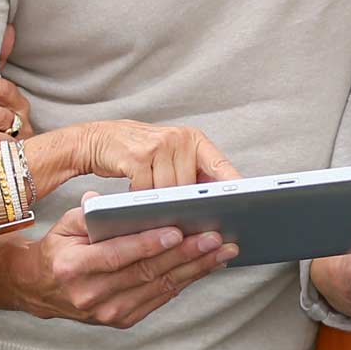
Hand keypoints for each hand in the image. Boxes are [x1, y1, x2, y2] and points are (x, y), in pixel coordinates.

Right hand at [26, 193, 238, 327]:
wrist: (40, 288)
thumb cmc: (59, 250)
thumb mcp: (66, 225)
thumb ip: (90, 213)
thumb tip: (111, 202)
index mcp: (74, 267)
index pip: (118, 255)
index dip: (149, 244)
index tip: (178, 231)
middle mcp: (92, 294)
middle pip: (146, 272)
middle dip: (185, 254)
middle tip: (214, 238)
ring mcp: (107, 312)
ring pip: (159, 288)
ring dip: (194, 269)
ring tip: (220, 251)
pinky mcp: (121, 320)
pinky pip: (159, 298)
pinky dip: (184, 281)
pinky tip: (204, 266)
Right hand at [71, 120, 239, 189]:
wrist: (99, 138)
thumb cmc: (138, 153)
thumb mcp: (170, 157)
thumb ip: (191, 173)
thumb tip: (216, 204)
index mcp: (193, 140)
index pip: (221, 166)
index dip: (235, 186)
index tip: (251, 203)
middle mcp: (179, 139)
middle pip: (191, 188)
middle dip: (183, 204)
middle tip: (179, 211)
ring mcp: (159, 145)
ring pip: (170, 191)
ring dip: (159, 201)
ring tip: (152, 197)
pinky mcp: (138, 155)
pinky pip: (147, 190)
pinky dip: (141, 196)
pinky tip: (135, 190)